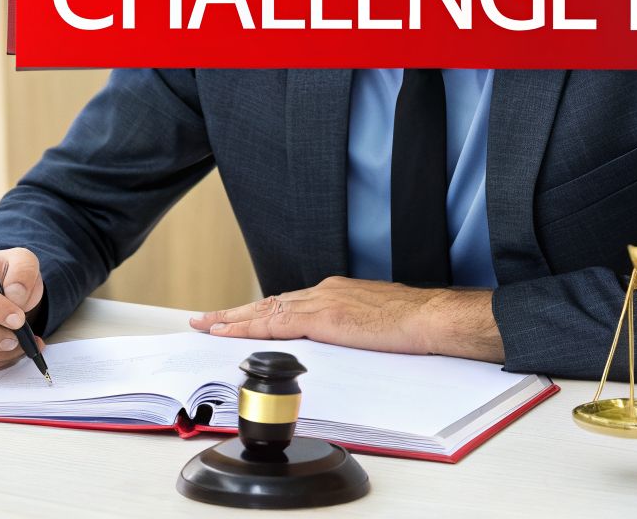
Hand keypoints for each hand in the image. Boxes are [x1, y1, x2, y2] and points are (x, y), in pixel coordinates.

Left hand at [188, 276, 504, 361]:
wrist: (430, 317)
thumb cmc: (413, 323)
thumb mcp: (374, 322)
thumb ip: (350, 330)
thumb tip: (339, 344)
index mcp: (335, 293)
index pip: (288, 303)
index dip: (260, 312)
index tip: (240, 317)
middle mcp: (323, 292)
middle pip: (269, 303)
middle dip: (236, 312)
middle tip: (206, 319)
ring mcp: (321, 303)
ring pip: (265, 311)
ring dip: (233, 319)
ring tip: (207, 326)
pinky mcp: (322, 318)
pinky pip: (275, 324)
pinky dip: (248, 328)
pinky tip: (230, 333)